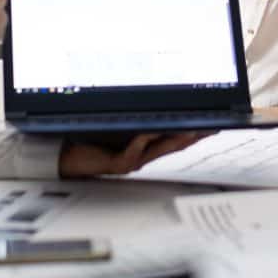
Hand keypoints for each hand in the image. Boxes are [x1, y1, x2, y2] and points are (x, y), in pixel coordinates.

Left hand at [59, 133, 205, 176]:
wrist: (66, 160)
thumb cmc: (88, 143)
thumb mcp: (116, 129)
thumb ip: (136, 125)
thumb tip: (155, 111)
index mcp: (143, 148)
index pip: (174, 139)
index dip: (194, 132)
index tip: (211, 125)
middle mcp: (140, 156)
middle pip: (172, 145)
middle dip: (192, 136)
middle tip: (209, 128)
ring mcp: (130, 162)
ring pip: (157, 150)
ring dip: (174, 140)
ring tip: (189, 130)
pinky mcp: (116, 165)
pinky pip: (132, 152)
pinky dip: (141, 142)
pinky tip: (148, 132)